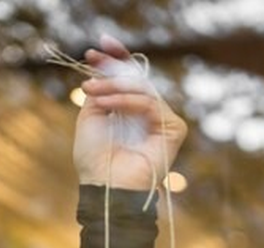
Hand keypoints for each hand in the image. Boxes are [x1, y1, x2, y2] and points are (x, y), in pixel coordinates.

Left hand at [73, 34, 186, 190]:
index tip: (99, 44)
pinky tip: (105, 104)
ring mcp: (162, 122)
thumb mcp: (90, 118)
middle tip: (93, 55)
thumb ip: (100, 92)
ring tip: (90, 89)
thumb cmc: (95, 161)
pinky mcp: (173, 129)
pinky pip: (150, 105)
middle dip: (114, 65)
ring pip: (142, 89)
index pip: (128, 80)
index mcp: (130, 113)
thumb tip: (104, 68)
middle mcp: (148, 116)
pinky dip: (126, 101)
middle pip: (137, 79)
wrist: (105, 187)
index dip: (116, 59)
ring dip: (114, 86)